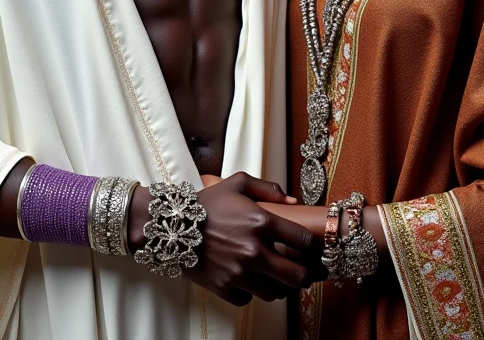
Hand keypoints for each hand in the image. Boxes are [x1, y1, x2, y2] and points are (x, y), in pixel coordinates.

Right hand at [189, 173, 321, 305]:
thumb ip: (268, 189)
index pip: (302, 241)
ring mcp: (239, 273)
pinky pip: (250, 299)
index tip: (313, 249)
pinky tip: (249, 279)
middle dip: (304, 275)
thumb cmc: (207, 203)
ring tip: (277, 276)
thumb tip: (293, 202)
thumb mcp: (238, 183)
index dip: (313, 246)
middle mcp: (253, 251)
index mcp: (261, 222)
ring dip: (280, 286)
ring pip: (276, 293)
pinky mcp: (225, 289)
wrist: (171, 226)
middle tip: (303, 271)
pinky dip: (252, 292)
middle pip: (296, 276)